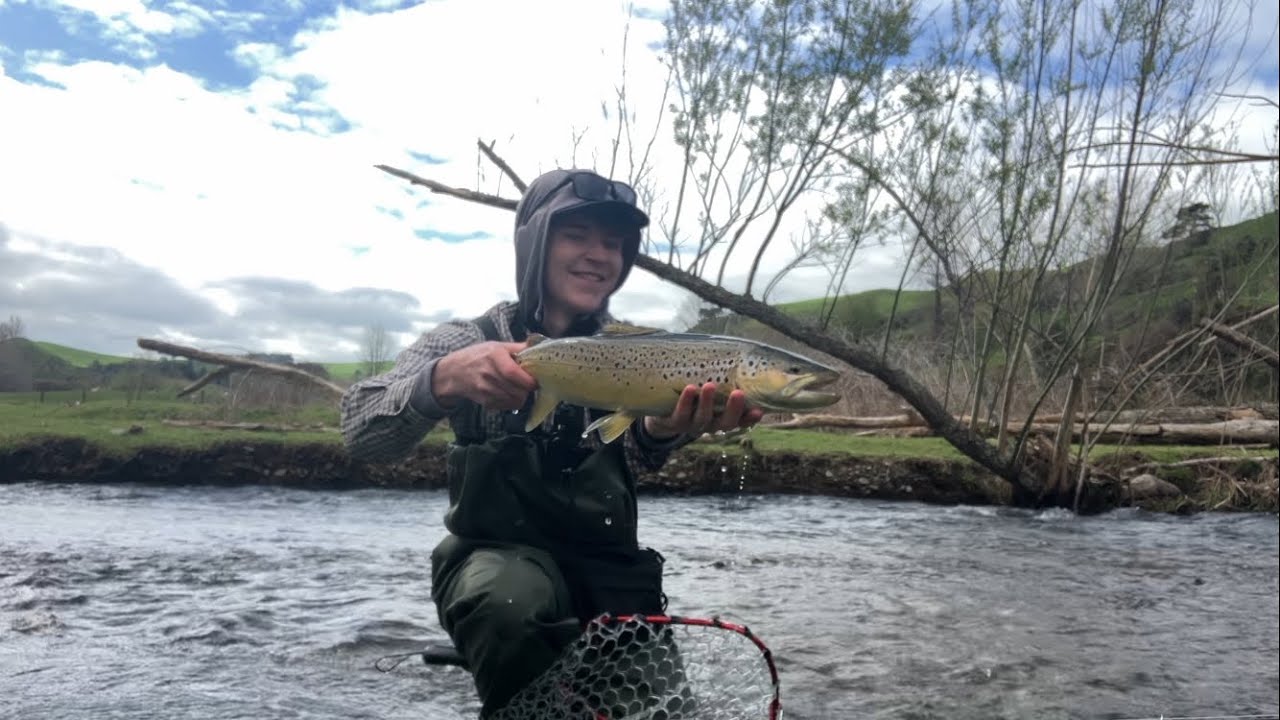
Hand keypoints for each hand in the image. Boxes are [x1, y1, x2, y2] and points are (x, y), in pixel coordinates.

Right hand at [432, 341, 535, 410]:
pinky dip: (511, 402)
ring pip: (514, 401)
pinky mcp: (484, 401)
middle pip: (517, 390)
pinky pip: (506, 406)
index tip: (535, 380)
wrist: (453, 372)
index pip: (513, 373)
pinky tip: (508, 394)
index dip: (528, 380)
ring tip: (518, 389)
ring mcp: (485, 389)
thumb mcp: (496, 346)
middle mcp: (488, 373)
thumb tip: (539, 346)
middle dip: (527, 389)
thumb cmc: (478, 356)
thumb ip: (517, 348)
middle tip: (528, 384)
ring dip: (521, 397)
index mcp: (494, 355)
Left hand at [643, 383, 764, 439]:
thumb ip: (724, 375)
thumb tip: (741, 352)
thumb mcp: (710, 385)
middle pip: (725, 422)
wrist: (662, 413)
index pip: (741, 420)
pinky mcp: (674, 422)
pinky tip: (690, 389)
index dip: (750, 418)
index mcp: (722, 417)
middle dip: (733, 409)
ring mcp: (692, 424)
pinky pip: (680, 414)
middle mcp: (710, 424)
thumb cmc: (693, 394)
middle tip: (739, 393)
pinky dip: (685, 402)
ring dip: (707, 402)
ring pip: (703, 418)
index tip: (759, 410)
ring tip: (710, 385)